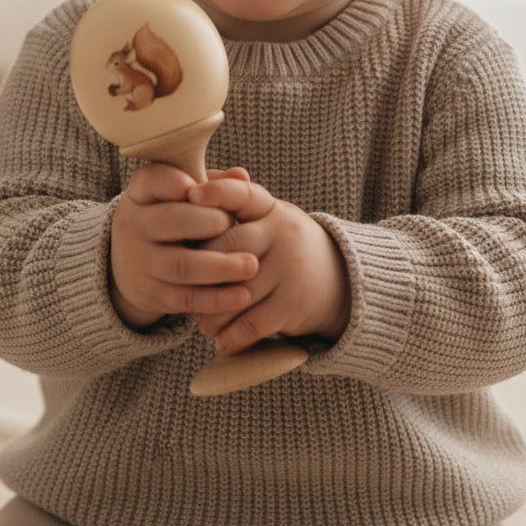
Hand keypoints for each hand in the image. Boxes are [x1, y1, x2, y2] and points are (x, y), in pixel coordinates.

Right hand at [109, 164, 257, 329]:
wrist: (133, 263)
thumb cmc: (171, 217)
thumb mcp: (179, 196)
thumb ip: (210, 184)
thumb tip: (241, 175)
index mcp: (141, 194)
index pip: (154, 179)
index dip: (180, 183)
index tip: (203, 190)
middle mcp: (134, 225)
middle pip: (171, 220)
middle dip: (208, 221)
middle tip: (234, 225)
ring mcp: (141, 262)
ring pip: (181, 265)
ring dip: (220, 266)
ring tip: (252, 265)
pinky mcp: (152, 294)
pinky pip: (186, 298)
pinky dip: (216, 299)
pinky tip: (243, 295)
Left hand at [188, 175, 349, 354]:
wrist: (342, 280)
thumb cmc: (284, 244)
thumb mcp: (267, 217)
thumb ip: (232, 203)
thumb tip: (189, 184)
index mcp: (271, 209)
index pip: (243, 193)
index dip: (218, 192)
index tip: (193, 194)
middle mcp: (282, 234)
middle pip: (229, 246)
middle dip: (202, 267)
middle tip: (182, 282)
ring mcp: (289, 269)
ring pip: (237, 290)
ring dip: (212, 311)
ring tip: (200, 321)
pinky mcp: (293, 303)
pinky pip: (253, 323)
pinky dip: (232, 336)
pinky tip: (220, 341)